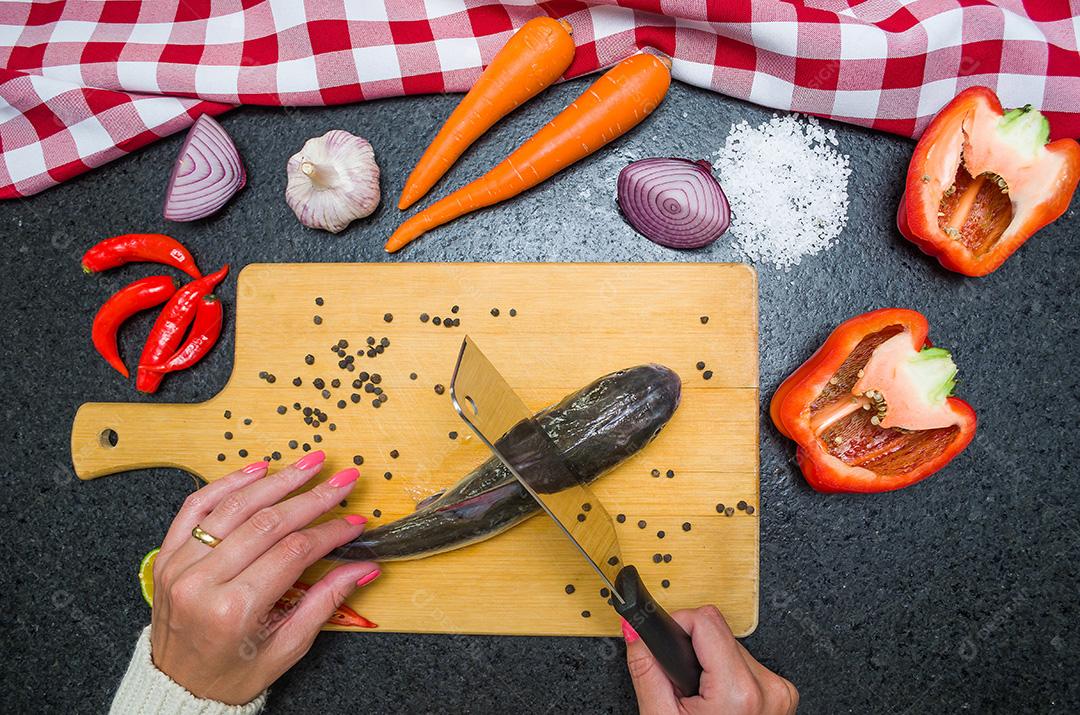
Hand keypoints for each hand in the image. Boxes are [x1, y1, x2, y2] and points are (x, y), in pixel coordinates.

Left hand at [149, 451, 378, 704]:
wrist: (178, 688)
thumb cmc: (232, 673)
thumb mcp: (286, 647)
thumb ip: (325, 601)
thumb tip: (364, 568)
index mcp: (232, 610)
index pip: (293, 552)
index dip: (329, 532)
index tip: (354, 522)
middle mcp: (201, 582)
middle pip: (268, 523)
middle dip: (313, 498)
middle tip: (344, 481)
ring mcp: (180, 565)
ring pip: (236, 506)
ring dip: (278, 480)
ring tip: (310, 464)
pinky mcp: (169, 555)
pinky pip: (198, 506)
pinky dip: (229, 483)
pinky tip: (258, 469)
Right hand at [624, 606, 797, 713]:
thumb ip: (646, 669)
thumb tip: (636, 634)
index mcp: (738, 692)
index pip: (705, 620)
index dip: (678, 624)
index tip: (665, 641)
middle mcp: (767, 687)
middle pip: (718, 633)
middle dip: (693, 652)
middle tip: (683, 686)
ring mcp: (779, 692)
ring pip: (733, 647)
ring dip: (712, 665)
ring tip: (702, 700)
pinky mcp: (782, 694)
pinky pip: (748, 666)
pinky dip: (728, 677)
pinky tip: (719, 702)